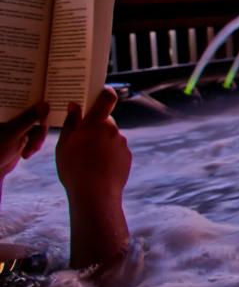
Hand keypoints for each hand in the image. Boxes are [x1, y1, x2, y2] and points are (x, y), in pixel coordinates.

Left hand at [0, 103, 48, 181]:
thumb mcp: (13, 134)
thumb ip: (29, 118)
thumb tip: (46, 104)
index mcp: (4, 110)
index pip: (22, 97)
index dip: (35, 97)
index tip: (48, 100)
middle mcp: (9, 114)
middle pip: (33, 110)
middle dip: (39, 125)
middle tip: (40, 135)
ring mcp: (16, 124)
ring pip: (37, 123)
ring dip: (38, 138)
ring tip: (31, 150)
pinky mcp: (21, 133)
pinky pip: (36, 133)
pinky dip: (35, 143)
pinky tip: (27, 154)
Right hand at [56, 89, 130, 203]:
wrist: (96, 194)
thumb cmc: (74, 169)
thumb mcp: (64, 145)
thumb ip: (71, 123)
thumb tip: (74, 106)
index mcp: (96, 124)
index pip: (107, 99)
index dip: (106, 93)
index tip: (103, 92)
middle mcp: (113, 130)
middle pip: (106, 122)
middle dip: (96, 127)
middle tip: (83, 140)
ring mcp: (122, 144)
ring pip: (111, 138)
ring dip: (102, 143)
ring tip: (88, 160)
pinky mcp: (127, 156)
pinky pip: (117, 151)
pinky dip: (109, 155)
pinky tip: (99, 167)